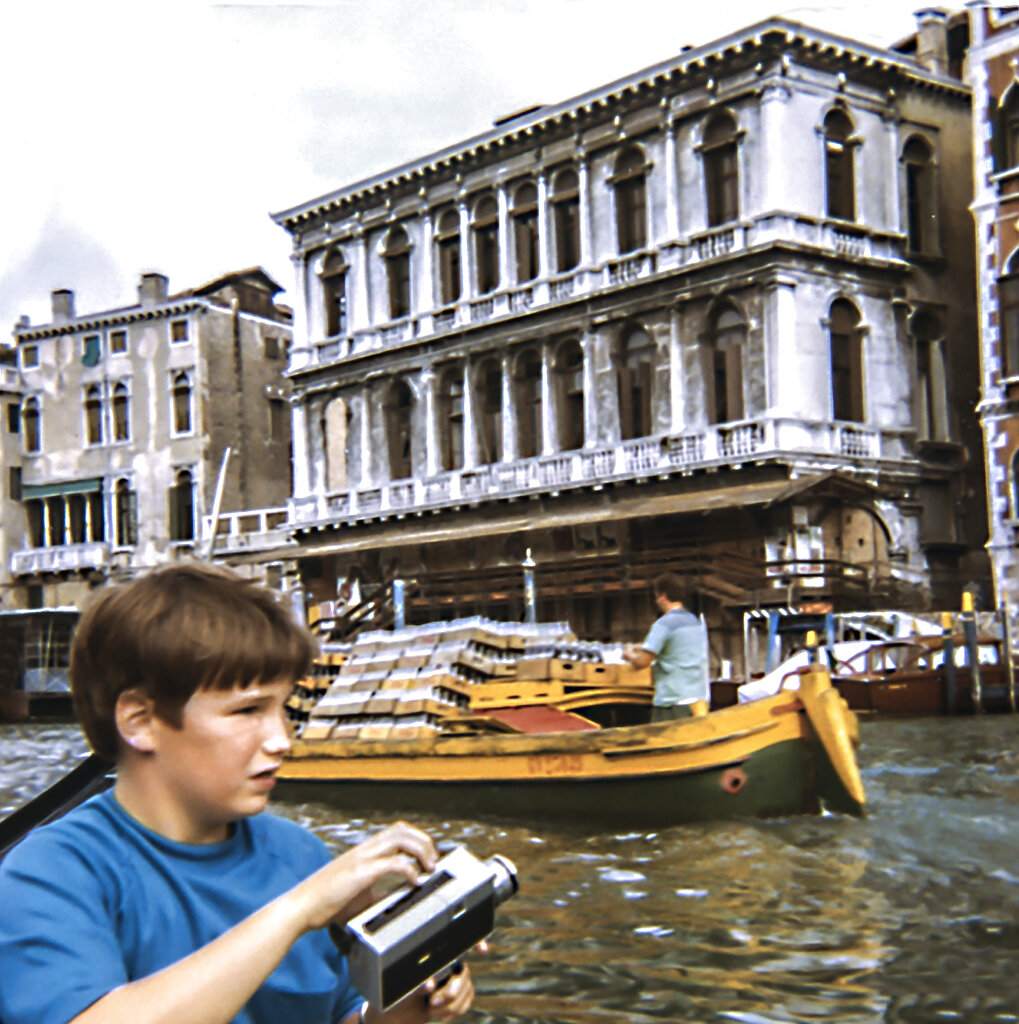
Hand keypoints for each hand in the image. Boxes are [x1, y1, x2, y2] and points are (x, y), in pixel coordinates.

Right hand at [292, 822, 437, 933]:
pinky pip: (392, 863)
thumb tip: (400, 895)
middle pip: (401, 829)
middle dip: (423, 841)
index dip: (416, 839)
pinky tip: (414, 881)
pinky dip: (409, 869)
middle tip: (433, 861)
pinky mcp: (360, 872)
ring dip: (420, 850)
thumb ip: (378, 889)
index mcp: (363, 852)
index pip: (396, 832)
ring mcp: (361, 858)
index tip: (428, 856)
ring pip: (399, 838)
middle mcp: (364, 849)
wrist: (300, 908)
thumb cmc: (325, 903)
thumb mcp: (359, 893)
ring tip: (429, 867)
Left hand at [369, 955, 480, 1022]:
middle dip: (452, 992)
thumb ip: (417, 984)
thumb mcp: (401, 989)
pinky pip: (468, 1000)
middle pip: (464, 973)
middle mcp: (445, 963)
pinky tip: (442, 1016)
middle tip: (432, 1003)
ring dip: (450, 1006)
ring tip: (431, 1010)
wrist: (395, 1015)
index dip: (474, 941)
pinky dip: (456, 1011)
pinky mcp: (455, 992)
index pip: (456, 944)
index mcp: (433, 957)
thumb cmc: (394, 996)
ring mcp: (452, 977)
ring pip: (467, 989)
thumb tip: (429, 984)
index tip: (483, 949)